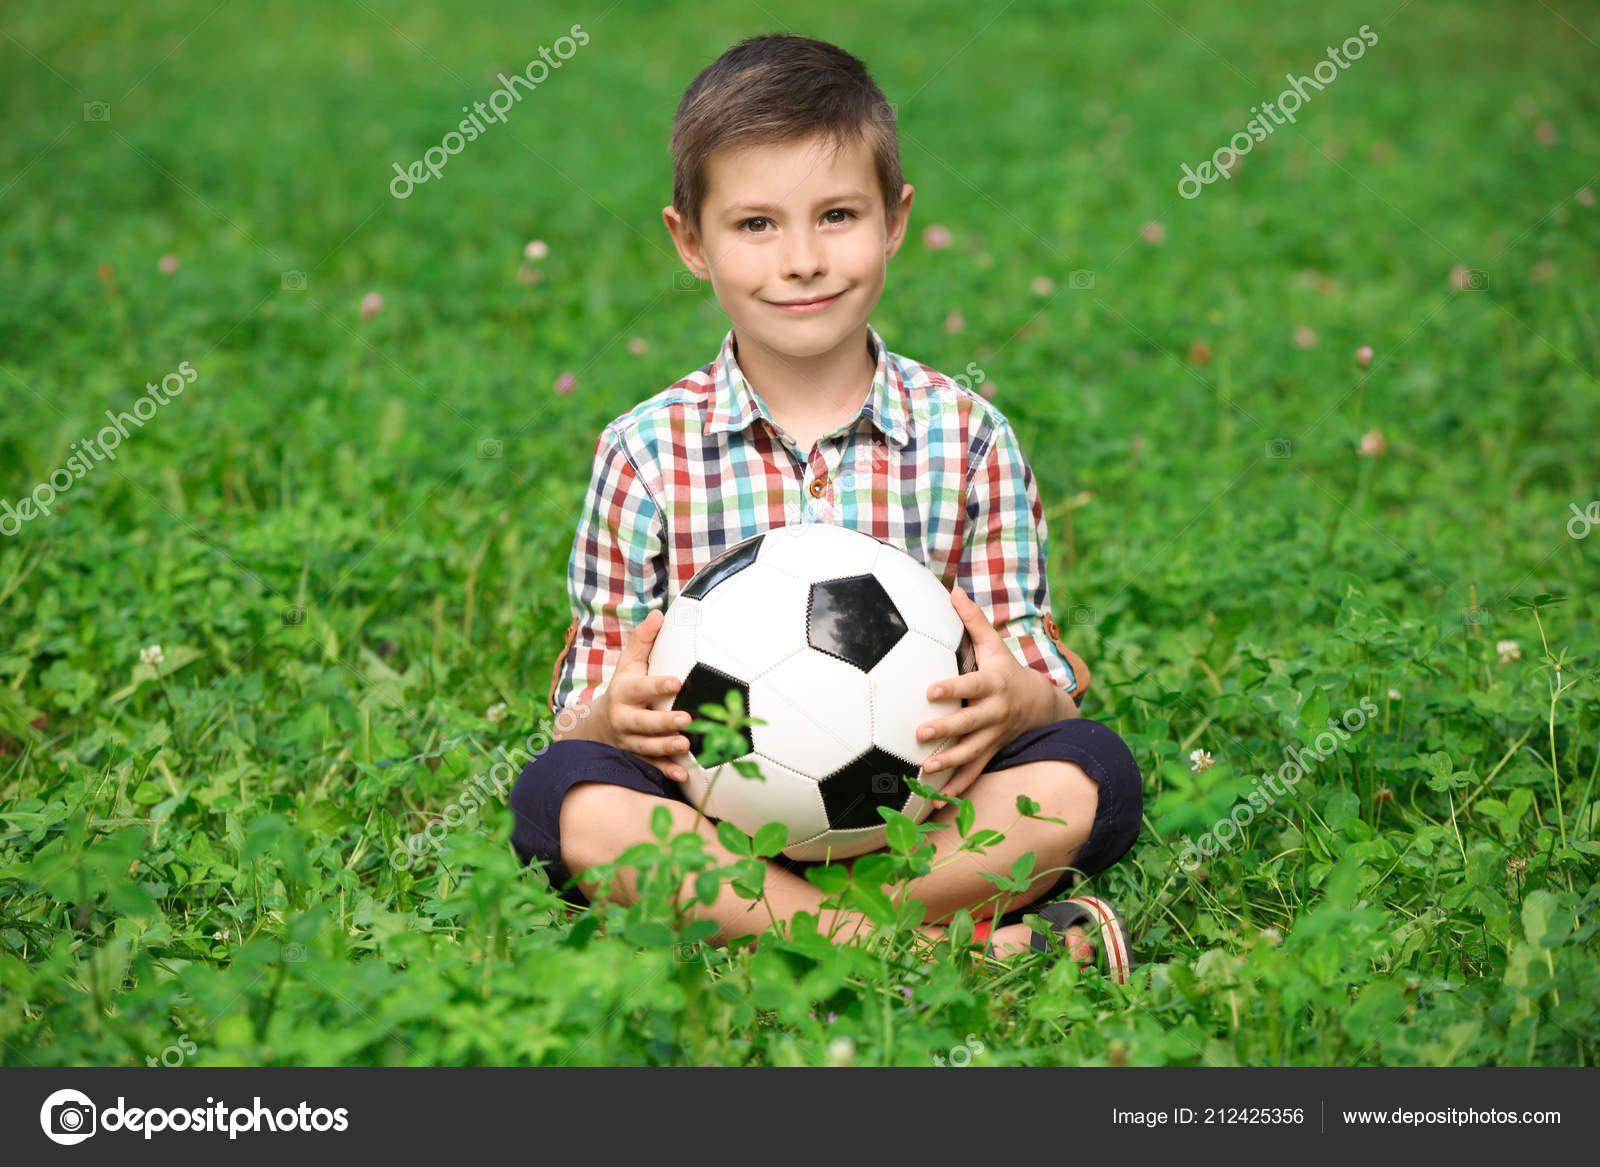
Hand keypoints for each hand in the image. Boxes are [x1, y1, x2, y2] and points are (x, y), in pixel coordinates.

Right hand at [591, 610, 693, 781]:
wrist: (595, 726)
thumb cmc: (624, 688)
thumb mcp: (629, 664)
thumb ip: (643, 641)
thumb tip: (659, 613)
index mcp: (623, 693)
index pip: (640, 688)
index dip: (657, 686)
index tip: (677, 682)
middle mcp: (623, 719)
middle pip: (643, 723)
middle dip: (663, 722)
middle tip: (686, 719)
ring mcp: (628, 742)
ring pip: (646, 748)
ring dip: (666, 749)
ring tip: (686, 745)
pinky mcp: (635, 759)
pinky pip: (650, 768)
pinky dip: (666, 773)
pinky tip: (684, 776)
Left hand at [914, 587, 1057, 799]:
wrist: (1040, 705)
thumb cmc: (1006, 669)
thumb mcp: (994, 645)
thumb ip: (972, 620)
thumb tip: (951, 588)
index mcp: (993, 684)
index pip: (971, 685)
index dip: (952, 688)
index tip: (930, 690)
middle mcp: (994, 712)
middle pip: (969, 722)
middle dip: (946, 728)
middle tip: (920, 733)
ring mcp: (994, 736)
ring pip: (971, 752)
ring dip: (949, 762)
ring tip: (925, 769)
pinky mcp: (991, 753)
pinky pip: (976, 773)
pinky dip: (959, 787)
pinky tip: (938, 800)